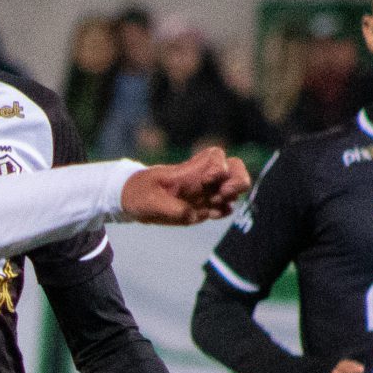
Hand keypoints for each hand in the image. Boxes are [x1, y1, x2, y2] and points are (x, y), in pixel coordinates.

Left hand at [120, 145, 251, 225]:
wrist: (134, 202)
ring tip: (213, 209)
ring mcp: (205, 192)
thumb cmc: (140, 193)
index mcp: (189, 169)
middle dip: (238, 180)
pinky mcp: (204, 207)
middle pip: (234, 168)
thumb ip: (171, 208)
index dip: (220, 166)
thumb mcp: (149, 201)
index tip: (208, 180)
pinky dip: (223, 212)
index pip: (216, 156)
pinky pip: (223, 207)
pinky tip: (211, 215)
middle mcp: (202, 178)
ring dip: (230, 198)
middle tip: (224, 195)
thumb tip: (192, 215)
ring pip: (233, 188)